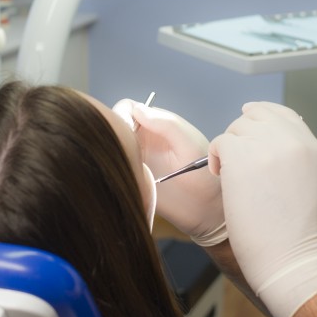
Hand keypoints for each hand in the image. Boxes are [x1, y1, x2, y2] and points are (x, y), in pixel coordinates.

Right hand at [112, 99, 226, 245]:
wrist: (206, 209)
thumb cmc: (203, 173)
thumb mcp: (188, 144)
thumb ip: (166, 124)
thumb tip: (137, 110)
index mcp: (155, 124)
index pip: (127, 108)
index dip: (121, 115)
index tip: (125, 131)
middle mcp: (141, 139)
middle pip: (113, 126)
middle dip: (111, 134)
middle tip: (122, 151)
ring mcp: (134, 159)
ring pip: (110, 146)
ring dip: (110, 152)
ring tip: (123, 165)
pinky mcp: (130, 178)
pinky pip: (112, 169)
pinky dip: (110, 171)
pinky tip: (122, 178)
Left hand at [209, 102, 316, 316]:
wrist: (294, 261)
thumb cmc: (300, 237)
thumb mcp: (312, 186)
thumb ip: (294, 160)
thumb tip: (264, 146)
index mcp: (314, 149)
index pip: (284, 114)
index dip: (262, 117)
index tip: (247, 124)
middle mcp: (293, 141)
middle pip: (256, 116)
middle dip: (242, 134)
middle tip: (235, 159)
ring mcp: (267, 146)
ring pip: (236, 129)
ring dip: (228, 149)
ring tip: (232, 176)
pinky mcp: (242, 156)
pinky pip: (220, 142)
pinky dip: (215, 158)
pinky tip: (222, 178)